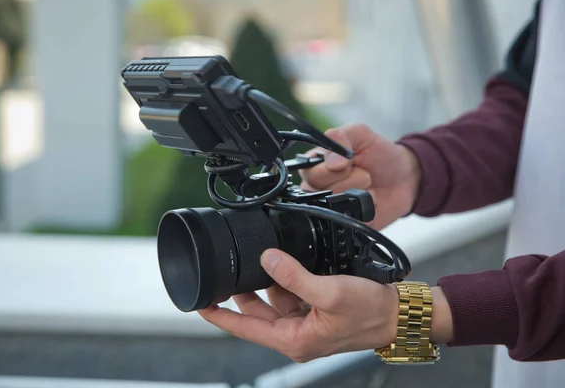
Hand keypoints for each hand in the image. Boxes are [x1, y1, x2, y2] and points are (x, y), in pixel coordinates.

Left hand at [198, 249, 452, 362]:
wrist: (397, 314)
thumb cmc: (370, 312)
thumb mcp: (329, 292)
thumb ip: (294, 276)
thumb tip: (267, 259)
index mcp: (293, 339)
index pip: (244, 328)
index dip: (219, 316)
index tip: (199, 303)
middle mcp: (296, 333)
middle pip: (255, 312)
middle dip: (242, 292)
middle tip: (230, 270)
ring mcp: (306, 322)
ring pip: (273, 301)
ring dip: (267, 282)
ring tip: (263, 261)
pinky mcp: (316, 310)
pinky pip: (291, 294)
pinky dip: (285, 280)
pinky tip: (285, 264)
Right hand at [299, 123, 420, 229]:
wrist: (405, 178)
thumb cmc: (379, 154)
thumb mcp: (360, 134)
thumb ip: (339, 136)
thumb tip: (330, 162)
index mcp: (316, 164)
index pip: (308, 172)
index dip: (329, 169)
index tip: (346, 162)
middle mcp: (318, 187)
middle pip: (319, 191)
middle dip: (349, 179)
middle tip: (362, 172)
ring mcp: (330, 207)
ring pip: (334, 206)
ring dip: (359, 193)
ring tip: (367, 185)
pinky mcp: (344, 223)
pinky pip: (349, 220)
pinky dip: (365, 209)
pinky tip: (370, 200)